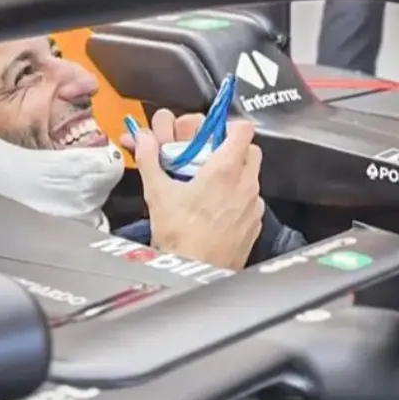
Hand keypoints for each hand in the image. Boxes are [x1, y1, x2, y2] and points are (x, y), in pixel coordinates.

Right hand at [131, 109, 262, 270]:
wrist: (195, 273)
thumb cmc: (179, 237)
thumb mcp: (157, 193)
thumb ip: (150, 160)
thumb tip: (142, 138)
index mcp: (225, 170)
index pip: (243, 129)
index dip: (229, 126)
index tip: (214, 132)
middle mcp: (246, 184)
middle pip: (250, 151)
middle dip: (232, 149)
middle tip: (209, 157)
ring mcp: (254, 204)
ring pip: (252, 176)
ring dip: (236, 174)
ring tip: (209, 186)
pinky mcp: (255, 222)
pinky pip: (252, 200)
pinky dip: (239, 198)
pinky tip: (217, 209)